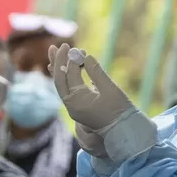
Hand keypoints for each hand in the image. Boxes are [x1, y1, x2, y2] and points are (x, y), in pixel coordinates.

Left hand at [48, 44, 157, 161]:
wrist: (123, 131)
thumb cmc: (120, 111)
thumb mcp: (110, 90)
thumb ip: (97, 72)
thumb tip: (87, 56)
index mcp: (77, 102)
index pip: (70, 75)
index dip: (73, 60)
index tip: (79, 49)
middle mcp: (71, 105)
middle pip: (59, 79)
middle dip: (58, 61)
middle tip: (60, 45)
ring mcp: (73, 106)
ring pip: (61, 83)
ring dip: (58, 67)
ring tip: (53, 50)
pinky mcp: (78, 105)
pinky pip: (67, 88)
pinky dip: (64, 76)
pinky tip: (60, 66)